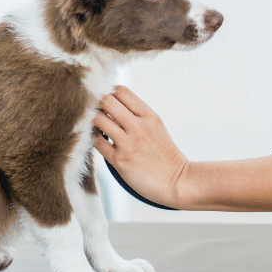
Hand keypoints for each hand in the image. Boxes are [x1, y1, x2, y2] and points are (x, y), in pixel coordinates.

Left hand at [93, 85, 188, 207]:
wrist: (176, 180)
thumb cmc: (164, 154)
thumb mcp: (156, 126)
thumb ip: (137, 114)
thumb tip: (113, 104)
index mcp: (149, 115)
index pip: (121, 91)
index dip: (110, 94)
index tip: (109, 103)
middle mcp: (138, 126)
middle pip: (107, 101)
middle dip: (99, 105)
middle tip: (100, 114)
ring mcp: (128, 143)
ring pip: (99, 119)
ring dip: (95, 122)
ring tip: (100, 129)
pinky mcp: (120, 161)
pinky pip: (97, 142)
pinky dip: (96, 140)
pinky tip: (102, 142)